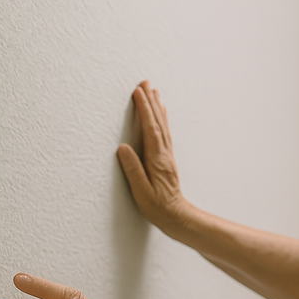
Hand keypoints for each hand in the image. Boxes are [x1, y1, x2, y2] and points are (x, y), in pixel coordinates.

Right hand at [117, 81, 189, 234]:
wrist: (175, 215)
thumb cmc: (157, 206)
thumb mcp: (141, 190)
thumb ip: (132, 169)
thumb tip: (123, 148)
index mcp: (157, 159)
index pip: (150, 128)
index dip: (144, 109)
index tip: (138, 92)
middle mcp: (164, 153)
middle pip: (158, 122)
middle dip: (151, 101)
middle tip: (146, 82)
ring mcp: (166, 155)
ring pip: (162, 125)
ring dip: (157, 107)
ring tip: (153, 91)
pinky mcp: (166, 158)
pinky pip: (164, 133)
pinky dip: (161, 120)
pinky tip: (160, 115)